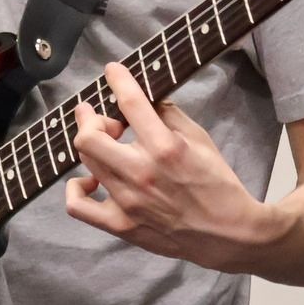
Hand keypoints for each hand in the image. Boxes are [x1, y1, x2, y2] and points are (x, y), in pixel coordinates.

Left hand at [65, 61, 279, 271]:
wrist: (227, 234)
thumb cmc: (217, 184)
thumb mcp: (201, 139)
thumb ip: (169, 114)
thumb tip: (145, 97)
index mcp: (165, 147)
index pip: (130, 103)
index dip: (117, 79)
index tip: (112, 71)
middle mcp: (140, 172)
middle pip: (89, 135)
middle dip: (90, 117)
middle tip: (103, 117)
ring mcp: (127, 201)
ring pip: (85, 161)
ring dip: (91, 144)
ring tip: (106, 144)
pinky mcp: (120, 225)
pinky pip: (78, 206)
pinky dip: (76, 188)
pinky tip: (90, 181)